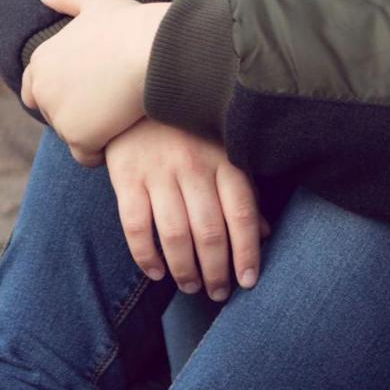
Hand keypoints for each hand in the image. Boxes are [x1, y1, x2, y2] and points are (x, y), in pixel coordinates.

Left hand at [19, 0, 168, 165]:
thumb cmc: (132, 25)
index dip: (63, 91)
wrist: (156, 51)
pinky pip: (85, 156)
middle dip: (76, 113)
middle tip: (109, 104)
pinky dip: (101, 152)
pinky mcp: (78, 138)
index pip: (35, 88)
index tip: (90, 91)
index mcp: (40, 59)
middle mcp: (41, 88)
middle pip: (55, 114)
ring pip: (71, 136)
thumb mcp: (98, 2)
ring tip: (118, 119)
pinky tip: (120, 137)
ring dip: (91, 132)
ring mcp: (57, 115)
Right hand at [105, 119, 266, 299]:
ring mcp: (157, 171)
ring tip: (191, 287)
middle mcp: (192, 165)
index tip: (248, 281)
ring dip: (184, 270)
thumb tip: (264, 233)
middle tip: (218, 292)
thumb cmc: (188, 132)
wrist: (134, 97)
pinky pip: (135, 226)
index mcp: (224, 158)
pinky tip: (157, 273)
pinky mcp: (126, 177)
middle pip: (208, 231)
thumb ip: (242, 191)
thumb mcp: (223, 152)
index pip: (241, 213)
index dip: (246, 252)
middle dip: (216, 271)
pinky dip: (146, 256)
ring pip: (174, 234)